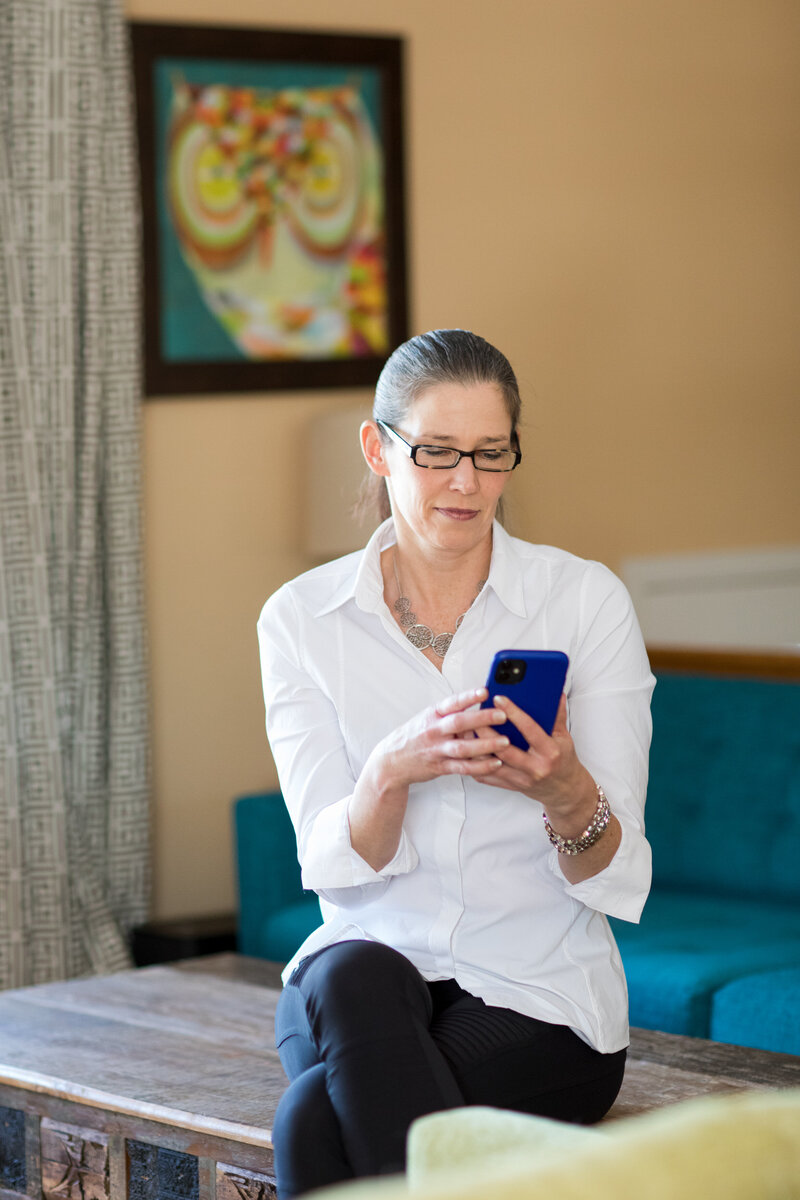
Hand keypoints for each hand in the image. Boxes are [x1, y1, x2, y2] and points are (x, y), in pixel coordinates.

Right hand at [374, 687, 511, 791]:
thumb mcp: (427, 717)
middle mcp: (434, 731)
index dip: (468, 697)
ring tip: (505, 741)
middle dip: (482, 719)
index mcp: (432, 714)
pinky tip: (495, 763)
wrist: (392, 761)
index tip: (485, 691)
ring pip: (462, 747)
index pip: (451, 703)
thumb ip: (450, 712)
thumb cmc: (415, 736)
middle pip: (459, 723)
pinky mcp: (440, 767)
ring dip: (485, 745)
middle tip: (502, 715)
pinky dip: (480, 766)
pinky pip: (462, 767)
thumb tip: (478, 702)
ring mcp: (436, 750)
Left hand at [476, 693, 596, 829]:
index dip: (513, 712)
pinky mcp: (510, 785)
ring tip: (465, 730)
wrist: (564, 790)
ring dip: (475, 747)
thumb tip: (555, 693)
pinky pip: (487, 776)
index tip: (499, 698)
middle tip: (474, 714)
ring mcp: (521, 779)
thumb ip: (557, 715)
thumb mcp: (564, 737)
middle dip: (486, 730)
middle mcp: (534, 767)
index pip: (529, 729)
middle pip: (504, 748)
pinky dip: (475, 763)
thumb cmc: (563, 761)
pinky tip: (467, 750)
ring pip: (491, 763)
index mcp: (549, 751)